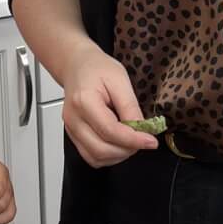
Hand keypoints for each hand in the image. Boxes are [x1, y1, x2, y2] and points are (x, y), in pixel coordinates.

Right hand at [61, 45, 158, 167]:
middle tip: (143, 140)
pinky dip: (108, 156)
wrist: (77, 65)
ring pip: (95, 158)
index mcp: (84, 101)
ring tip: (131, 141)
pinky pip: (91, 156)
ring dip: (118, 155)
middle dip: (127, 150)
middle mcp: (74, 119)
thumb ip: (130, 107)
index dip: (133, 140)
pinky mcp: (73, 135)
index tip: (151, 141)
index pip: (110, 131)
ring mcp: (71, 129)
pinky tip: (119, 144)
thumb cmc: (97, 68)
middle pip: (101, 149)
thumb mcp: (120, 80)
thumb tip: (142, 130)